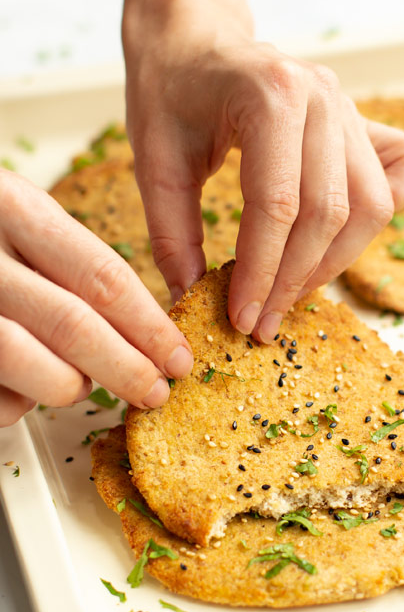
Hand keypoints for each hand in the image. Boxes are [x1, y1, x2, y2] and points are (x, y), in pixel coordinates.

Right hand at [0, 171, 192, 426]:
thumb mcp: (14, 217)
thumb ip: (64, 259)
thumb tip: (136, 326)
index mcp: (11, 207)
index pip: (101, 275)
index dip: (148, 325)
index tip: (178, 355)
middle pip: (73, 324)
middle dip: (126, 367)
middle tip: (155, 391)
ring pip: (31, 365)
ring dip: (70, 387)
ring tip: (81, 385)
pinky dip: (15, 404)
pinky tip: (21, 390)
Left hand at [124, 10, 403, 343]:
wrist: (194, 37)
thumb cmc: (169, 91)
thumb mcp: (153, 160)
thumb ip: (171, 233)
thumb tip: (191, 299)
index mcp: (270, 94)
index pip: (279, 204)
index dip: (262, 271)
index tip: (242, 317)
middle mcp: (323, 96)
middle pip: (331, 212)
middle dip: (296, 278)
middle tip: (262, 320)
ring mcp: (350, 106)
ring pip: (370, 205)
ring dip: (334, 261)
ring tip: (291, 293)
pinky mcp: (363, 119)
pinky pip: (398, 175)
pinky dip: (377, 216)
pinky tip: (336, 239)